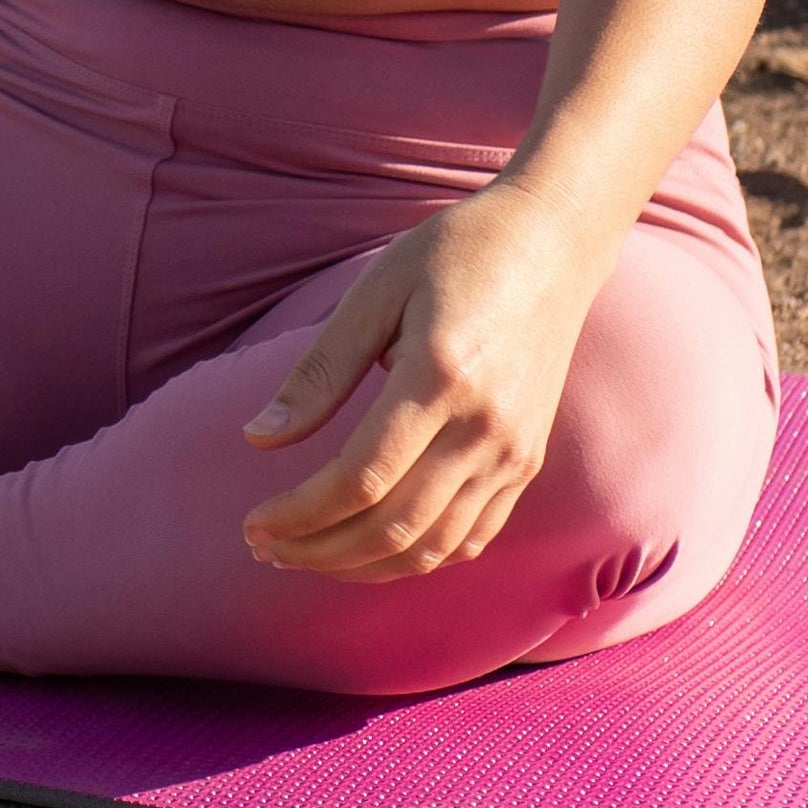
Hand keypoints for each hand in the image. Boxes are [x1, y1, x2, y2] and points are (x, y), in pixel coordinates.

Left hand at [235, 196, 603, 583]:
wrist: (554, 242)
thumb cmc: (454, 253)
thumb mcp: (375, 292)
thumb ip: (320, 372)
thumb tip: (257, 438)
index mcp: (440, 378)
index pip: (360, 479)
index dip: (299, 515)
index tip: (252, 526)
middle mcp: (486, 428)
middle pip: (394, 527)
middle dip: (319, 551)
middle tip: (264, 548)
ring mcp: (514, 452)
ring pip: (434, 547)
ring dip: (362, 565)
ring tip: (305, 554)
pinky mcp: (527, 461)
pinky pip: (473, 537)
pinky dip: (418, 557)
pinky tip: (370, 550)